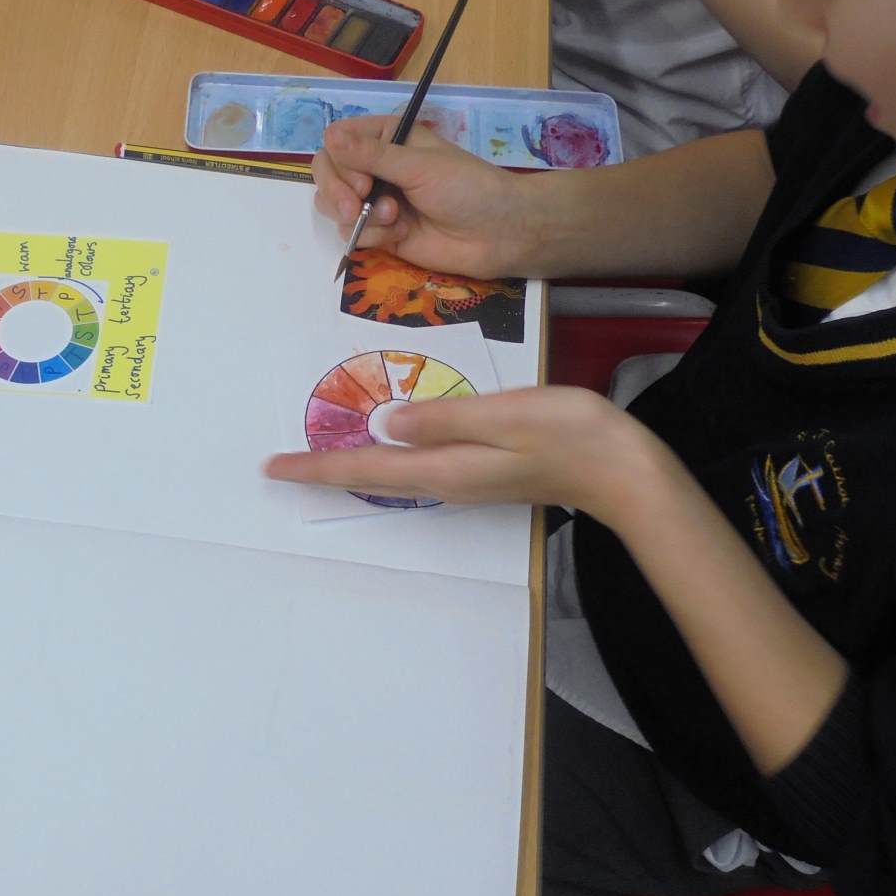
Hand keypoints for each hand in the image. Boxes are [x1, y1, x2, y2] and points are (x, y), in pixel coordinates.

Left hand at [265, 386, 639, 511]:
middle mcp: (447, 481)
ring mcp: (465, 480)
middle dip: (323, 471)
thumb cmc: (571, 434)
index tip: (272, 466)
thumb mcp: (503, 414)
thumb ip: (442, 419)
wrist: (623, 471)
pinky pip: (415, 469)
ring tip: (315, 457)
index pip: (365, 469)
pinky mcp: (482, 473)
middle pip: (371, 479)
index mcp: (446, 467)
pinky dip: (385, 461)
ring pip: (391, 476)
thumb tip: (384, 424)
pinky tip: (382, 446)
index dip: (317, 466)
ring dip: (350, 468)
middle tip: (279, 465)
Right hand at [313, 113, 531, 279]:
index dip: (339, 161)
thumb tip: (329, 136)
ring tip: (392, 219)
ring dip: (357, 215)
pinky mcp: (381, 234)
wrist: (498, 234)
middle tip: (356, 207)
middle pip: (327, 173)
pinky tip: (400, 235)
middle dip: (338, 192)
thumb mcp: (419, 166)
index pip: (337, 140)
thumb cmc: (466, 188)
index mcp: (387, 138)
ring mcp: (376, 202)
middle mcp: (376, 166)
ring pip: (333, 205)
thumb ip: (372, 155)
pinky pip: (352, 234)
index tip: (362, 180)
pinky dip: (371, 236)